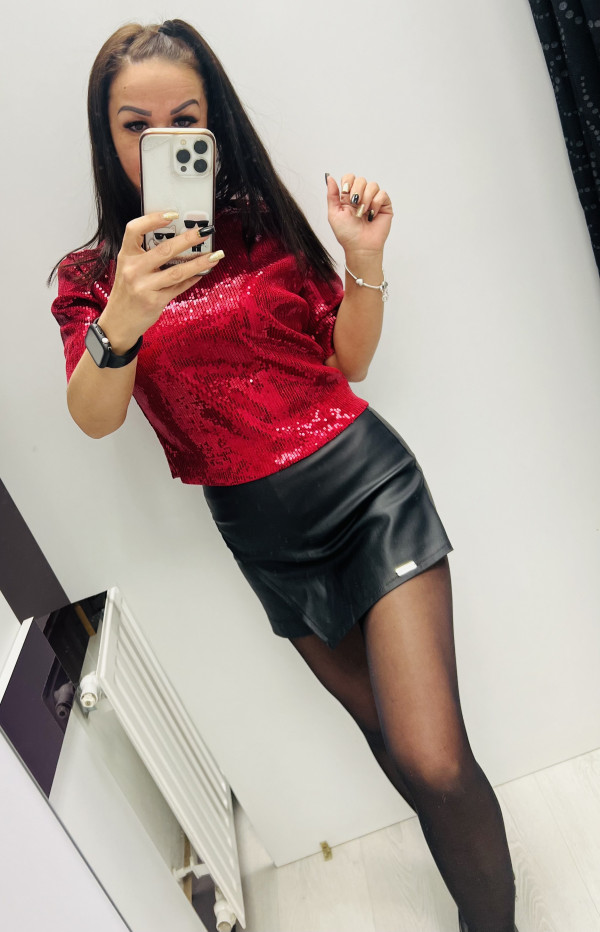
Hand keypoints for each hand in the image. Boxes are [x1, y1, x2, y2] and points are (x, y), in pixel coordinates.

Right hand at [101, 212, 223, 348]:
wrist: (118, 322)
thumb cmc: (127, 292)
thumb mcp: (129, 269)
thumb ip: (146, 255)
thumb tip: (178, 240)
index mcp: (126, 256)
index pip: (134, 230)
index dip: (153, 219)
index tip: (173, 213)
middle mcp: (133, 270)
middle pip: (164, 250)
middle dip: (188, 240)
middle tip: (204, 233)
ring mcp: (144, 287)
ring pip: (177, 271)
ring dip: (199, 262)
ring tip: (215, 255)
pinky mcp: (155, 302)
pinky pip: (179, 287)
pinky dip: (193, 279)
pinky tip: (203, 273)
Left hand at [326, 174, 392, 255]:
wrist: (360, 247)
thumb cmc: (347, 234)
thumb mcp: (334, 214)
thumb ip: (332, 195)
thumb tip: (330, 177)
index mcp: (348, 197)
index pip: (349, 178)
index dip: (348, 182)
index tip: (346, 194)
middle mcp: (361, 196)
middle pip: (361, 179)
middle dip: (357, 192)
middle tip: (355, 205)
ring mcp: (373, 200)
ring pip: (372, 185)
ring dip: (366, 199)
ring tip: (363, 212)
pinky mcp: (384, 205)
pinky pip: (382, 194)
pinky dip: (376, 203)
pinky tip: (372, 214)